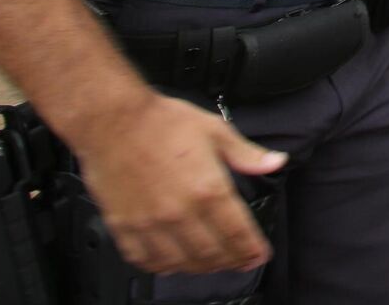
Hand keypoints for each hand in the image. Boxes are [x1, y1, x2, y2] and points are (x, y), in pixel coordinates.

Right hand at [73, 93, 285, 275]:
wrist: (113, 121)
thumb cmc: (161, 122)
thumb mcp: (215, 130)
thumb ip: (247, 153)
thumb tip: (275, 161)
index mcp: (207, 189)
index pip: (238, 232)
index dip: (252, 248)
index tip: (259, 254)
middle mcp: (180, 211)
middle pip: (212, 252)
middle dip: (232, 261)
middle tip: (241, 261)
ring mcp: (150, 222)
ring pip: (180, 262)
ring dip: (201, 268)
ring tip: (212, 264)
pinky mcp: (124, 226)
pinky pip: (144, 259)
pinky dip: (162, 266)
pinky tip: (171, 262)